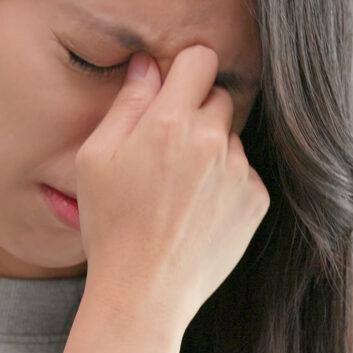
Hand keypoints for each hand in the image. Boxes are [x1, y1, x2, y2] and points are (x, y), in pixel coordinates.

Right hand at [73, 44, 270, 333]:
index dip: (186, 69)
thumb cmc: (111, 226)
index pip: (200, 59)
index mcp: (169, 123)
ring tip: (180, 191)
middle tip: (168, 149)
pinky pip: (243, 173)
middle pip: (219, 97)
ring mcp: (239, 172)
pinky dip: (226, 184)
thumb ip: (128, 104)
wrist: (144, 292)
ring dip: (212, 151)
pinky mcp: (256, 200)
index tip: (176, 86)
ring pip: (231, 139)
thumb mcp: (96, 159)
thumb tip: (149, 64)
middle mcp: (212, 141)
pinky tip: (198, 211)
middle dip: (197, 112)